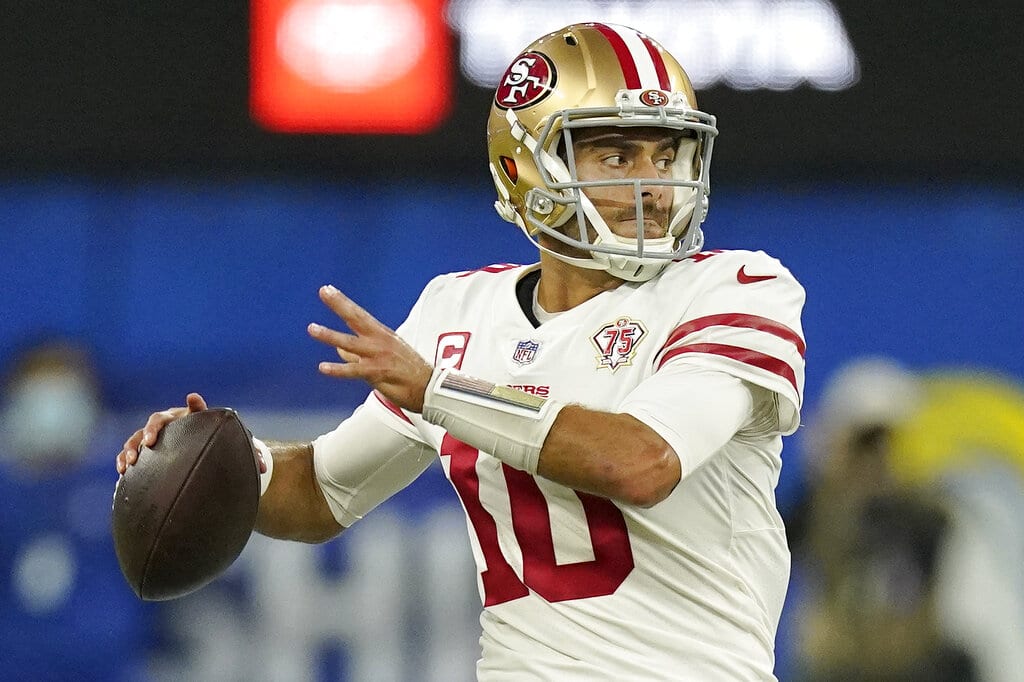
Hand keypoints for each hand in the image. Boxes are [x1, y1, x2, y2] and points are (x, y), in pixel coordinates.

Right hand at [115, 393, 207, 474]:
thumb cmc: (201, 425)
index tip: (149, 442)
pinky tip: (122, 474)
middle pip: (139, 434)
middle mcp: (155, 427)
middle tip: (133, 459)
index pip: (156, 420)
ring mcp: (147, 438)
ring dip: (125, 455)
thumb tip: (192, 396)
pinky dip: (124, 462)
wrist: (199, 434)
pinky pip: (129, 455)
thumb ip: (197, 407)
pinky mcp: (144, 450)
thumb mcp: (200, 416)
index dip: (150, 430)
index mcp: (168, 418)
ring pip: (131, 445)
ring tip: (124, 469)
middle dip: (134, 446)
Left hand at [308, 285, 433, 412]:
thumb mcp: (383, 357)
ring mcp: (378, 356)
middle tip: (324, 291)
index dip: (343, 302)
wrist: (430, 388)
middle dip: (339, 304)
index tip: (329, 289)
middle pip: (356, 319)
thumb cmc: (408, 373)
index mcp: (382, 335)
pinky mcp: (378, 373)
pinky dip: (338, 369)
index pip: (359, 315)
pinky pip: (354, 371)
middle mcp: (379, 341)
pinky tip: (323, 367)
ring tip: (312, 329)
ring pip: (350, 343)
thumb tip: (338, 350)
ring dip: (330, 335)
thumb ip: (358, 354)